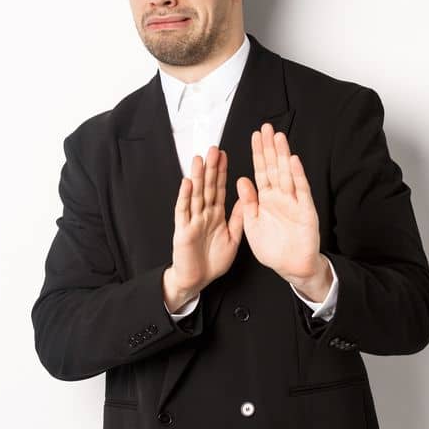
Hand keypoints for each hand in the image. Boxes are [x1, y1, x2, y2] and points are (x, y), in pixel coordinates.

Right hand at [164, 146, 244, 310]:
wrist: (197, 280)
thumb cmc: (213, 261)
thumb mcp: (233, 238)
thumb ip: (237, 219)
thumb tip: (246, 200)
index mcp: (216, 215)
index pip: (219, 189)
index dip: (222, 172)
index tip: (225, 155)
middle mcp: (203, 214)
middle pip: (208, 187)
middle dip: (211, 168)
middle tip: (214, 149)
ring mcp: (192, 221)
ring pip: (195, 194)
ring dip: (197, 176)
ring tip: (199, 159)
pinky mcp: (183, 231)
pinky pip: (184, 212)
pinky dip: (185, 197)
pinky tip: (187, 183)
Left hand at [236, 123, 328, 297]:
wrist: (291, 268)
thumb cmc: (272, 249)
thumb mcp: (252, 226)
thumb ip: (248, 203)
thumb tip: (241, 180)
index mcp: (265, 200)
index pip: (260, 172)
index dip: (257, 154)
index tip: (254, 136)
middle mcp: (280, 197)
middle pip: (273, 168)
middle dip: (270, 148)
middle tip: (266, 128)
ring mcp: (294, 202)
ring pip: (287, 174)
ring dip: (283, 156)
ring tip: (279, 137)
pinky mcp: (305, 211)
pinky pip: (301, 191)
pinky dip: (297, 176)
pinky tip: (293, 161)